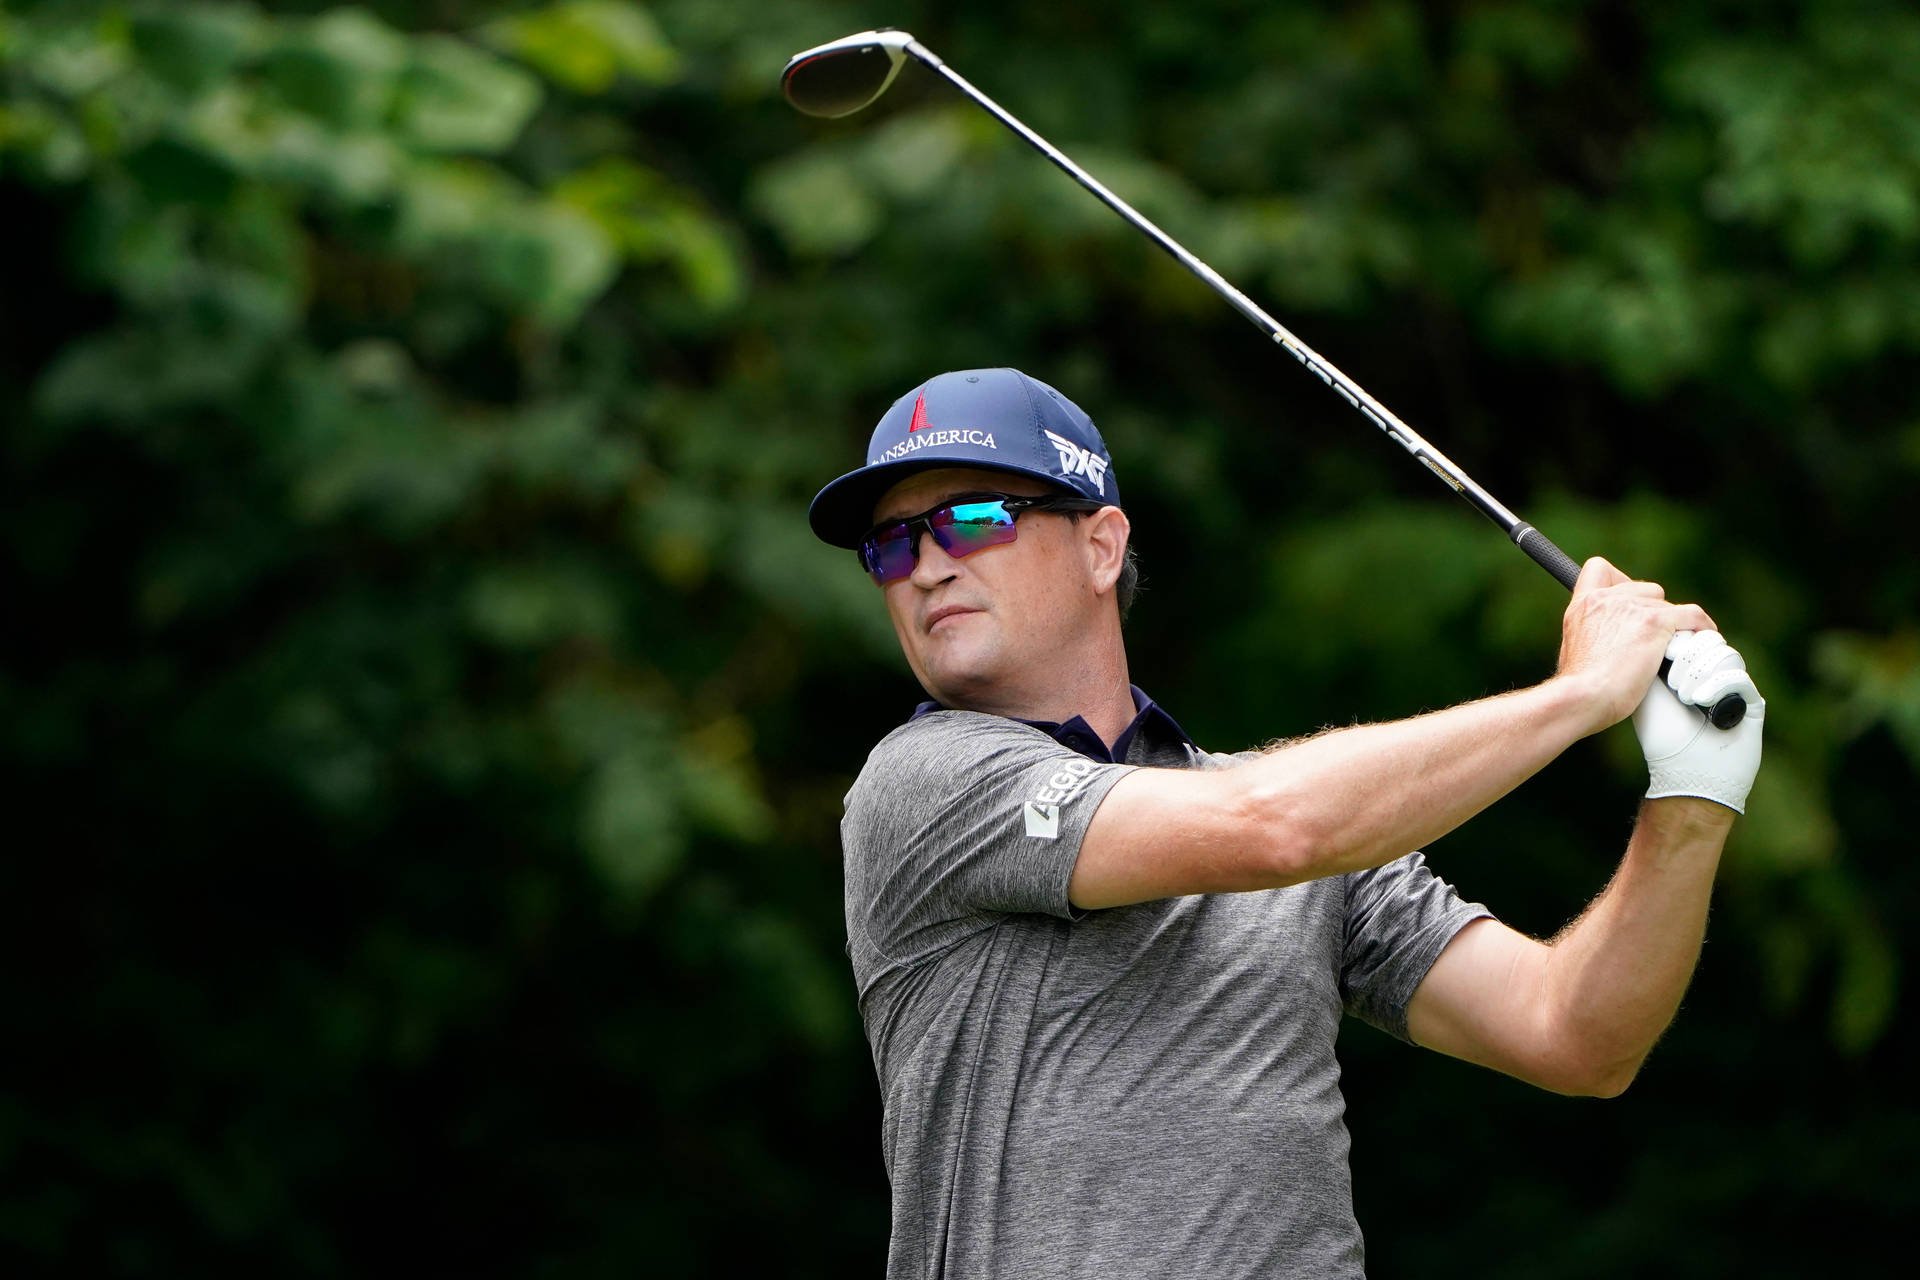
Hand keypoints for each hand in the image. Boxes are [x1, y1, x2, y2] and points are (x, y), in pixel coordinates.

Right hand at [1556, 558, 1715, 732]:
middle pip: (1645, 588)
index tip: (1628, 603)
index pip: (1599, 569)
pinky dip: (1701, 626)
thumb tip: (1606, 648)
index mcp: (1583, 606)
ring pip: (1668, 604)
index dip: (1619, 582)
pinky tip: (1703, 637)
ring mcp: (1631, 607)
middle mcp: (1605, 599)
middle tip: (1655, 638)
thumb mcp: (1573, 652)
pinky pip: (1691, 615)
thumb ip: (1591, 636)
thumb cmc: (1578, 688)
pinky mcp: (1655, 622)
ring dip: (1673, 625)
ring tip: (1673, 648)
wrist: (1585, 697)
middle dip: (1653, 611)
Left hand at [1632, 631, 1766, 813]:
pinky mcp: (1751, 701)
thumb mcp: (1646, 691)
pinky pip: (1738, 675)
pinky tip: (1700, 701)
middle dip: (1688, 655)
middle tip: (1672, 681)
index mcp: (1686, 668)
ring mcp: (1732, 686)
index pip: (1687, 633)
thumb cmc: (1662, 735)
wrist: (1685, 772)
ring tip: (1684, 696)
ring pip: (1724, 653)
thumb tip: (1652, 627)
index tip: (1662, 650)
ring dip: (1700, 671)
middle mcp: (1710, 674)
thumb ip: (1651, 657)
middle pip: (1707, 638)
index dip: (1676, 637)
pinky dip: (1717, 683)